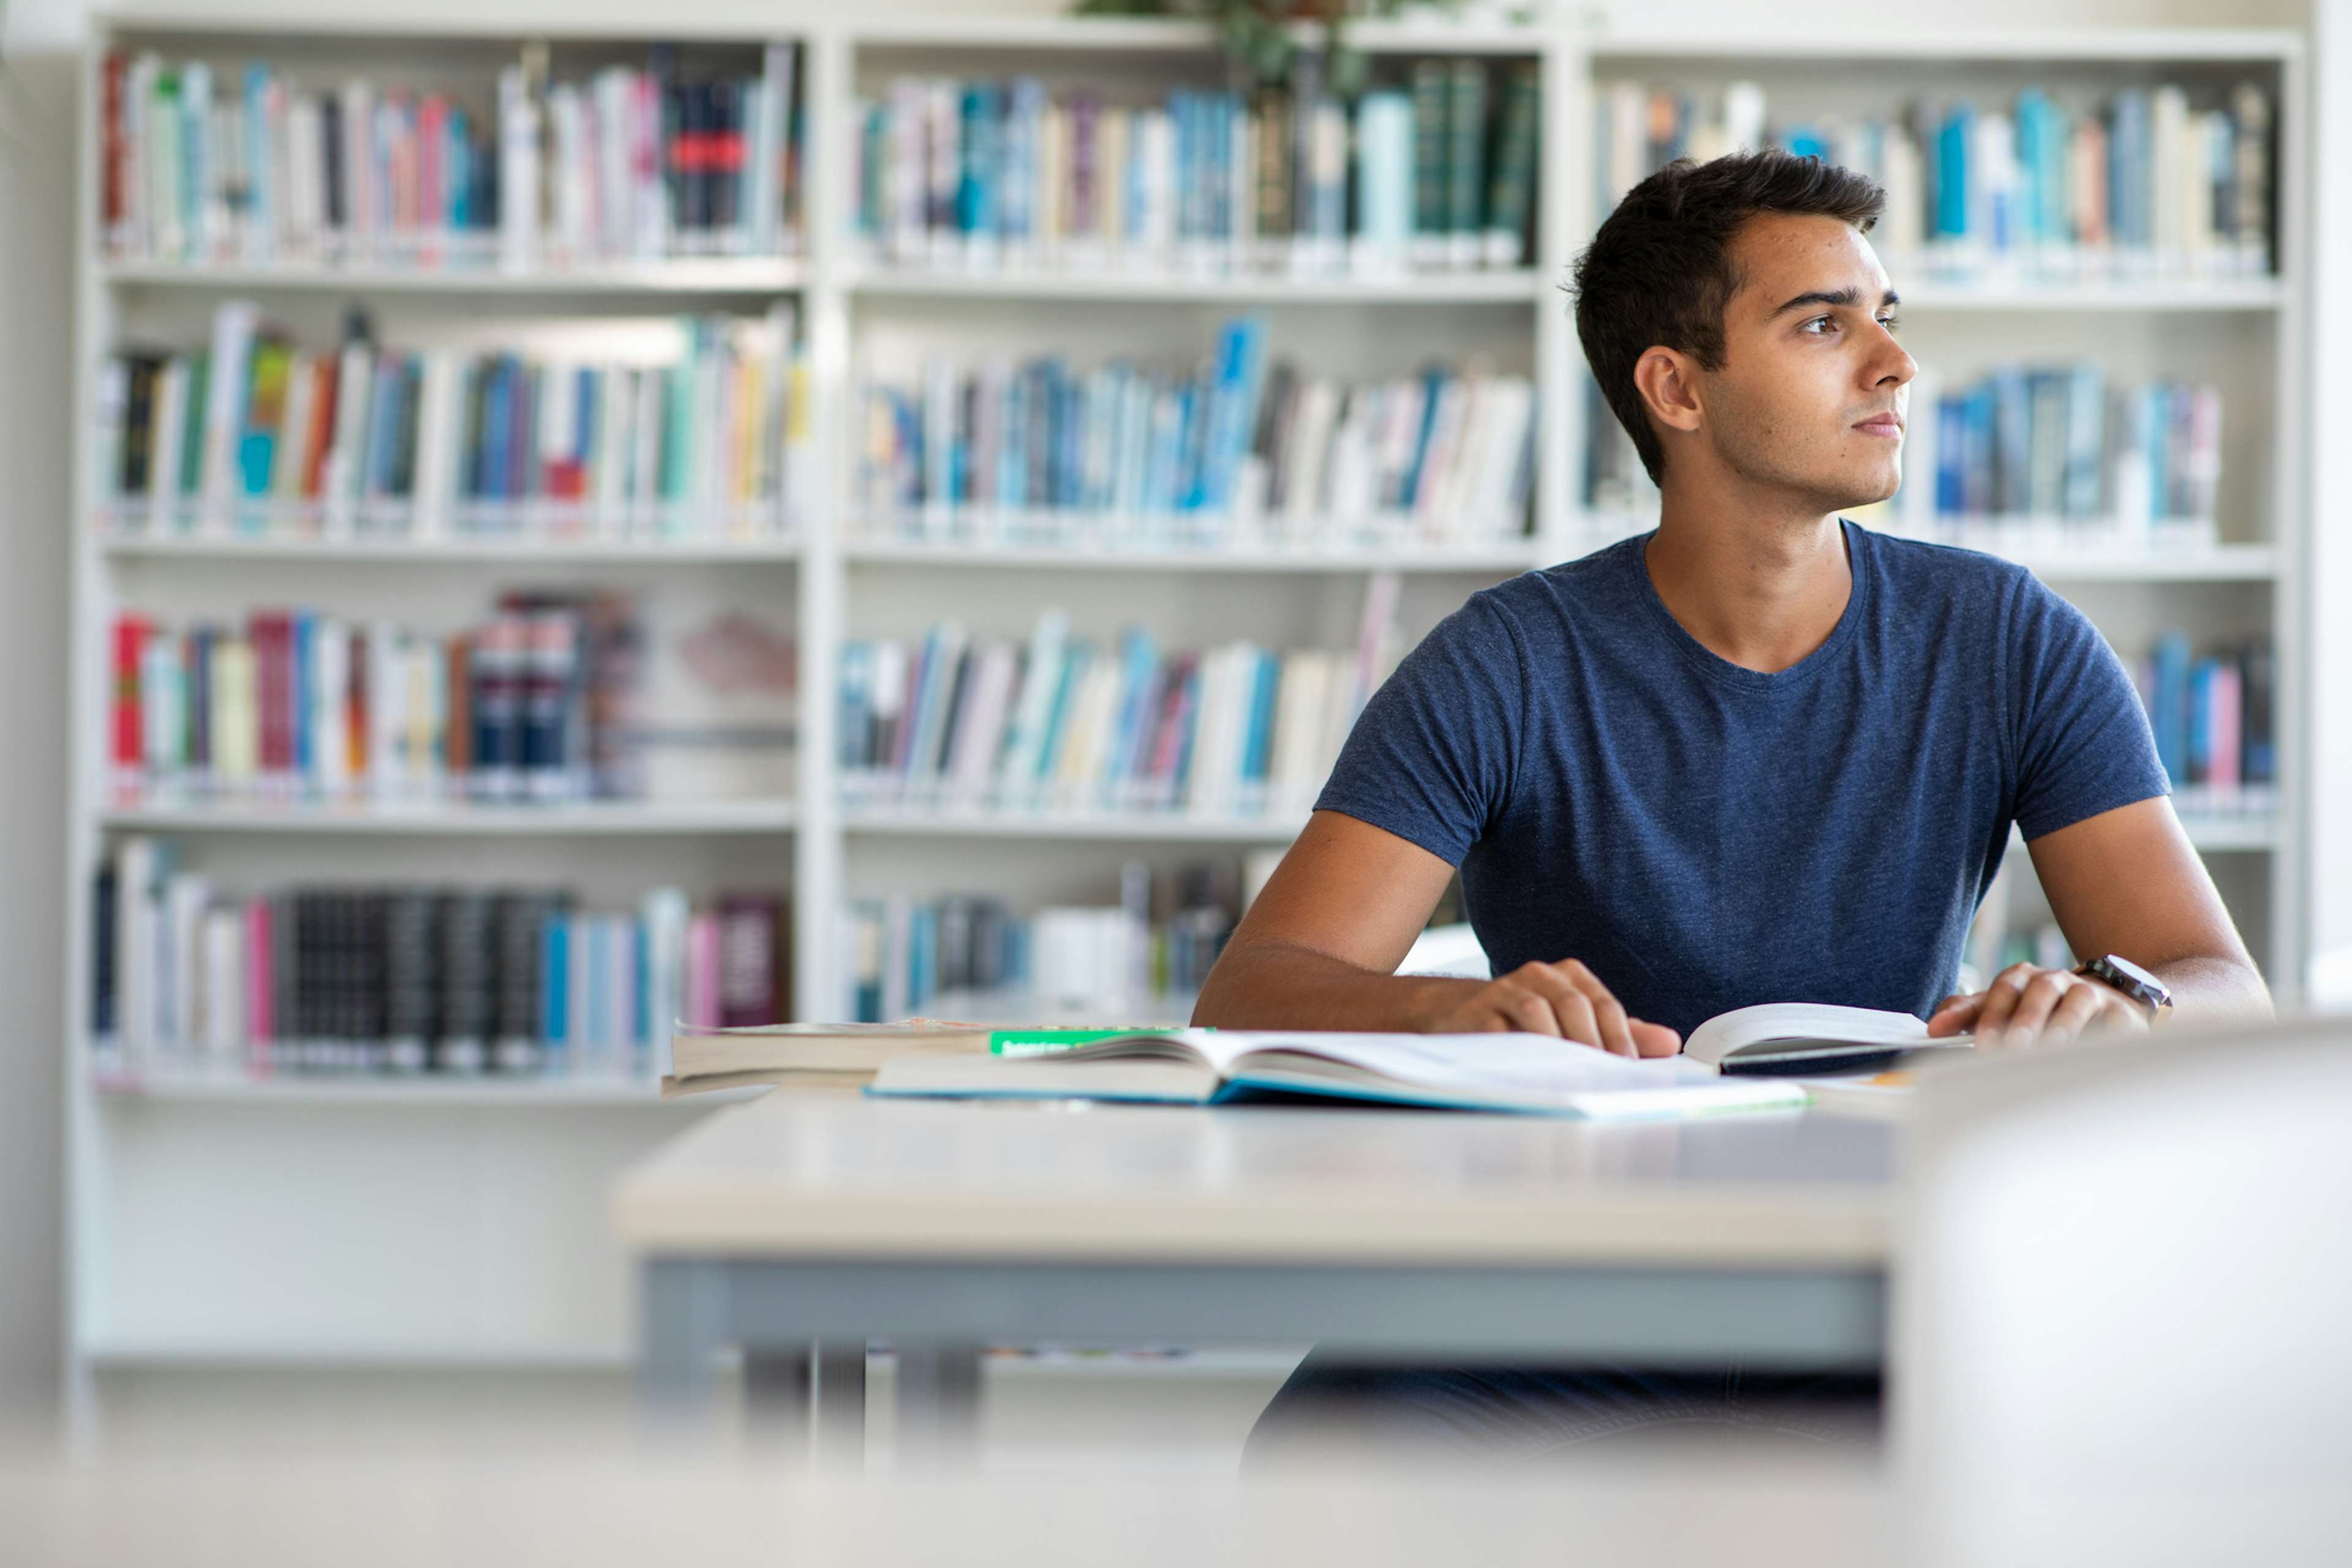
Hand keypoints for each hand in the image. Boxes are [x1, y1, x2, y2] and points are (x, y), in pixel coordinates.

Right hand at [1424, 959, 1682, 1057]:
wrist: (1462, 1015)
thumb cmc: (1529, 1021)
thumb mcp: (1579, 1024)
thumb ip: (1622, 1032)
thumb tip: (1670, 1041)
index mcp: (1569, 975)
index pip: (1603, 1004)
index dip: (1618, 1036)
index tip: (1627, 1067)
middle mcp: (1538, 975)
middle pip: (1574, 1005)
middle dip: (1591, 1044)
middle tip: (1602, 1077)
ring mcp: (1504, 989)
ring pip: (1537, 1011)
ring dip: (1556, 1045)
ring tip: (1570, 1076)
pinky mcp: (1476, 1011)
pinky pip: (1499, 1030)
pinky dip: (1516, 1050)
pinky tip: (1530, 1072)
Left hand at [1926, 962, 2152, 1049]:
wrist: (2105, 1005)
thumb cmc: (2042, 1012)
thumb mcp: (2002, 1009)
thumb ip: (1967, 1014)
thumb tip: (1934, 1027)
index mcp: (2022, 979)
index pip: (2001, 989)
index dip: (1987, 1014)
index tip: (1977, 1043)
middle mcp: (2054, 980)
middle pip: (2037, 992)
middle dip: (2023, 1020)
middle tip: (2011, 1048)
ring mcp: (2089, 993)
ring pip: (2076, 1001)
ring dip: (2061, 1025)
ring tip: (2048, 1049)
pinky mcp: (2121, 1012)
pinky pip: (2113, 1020)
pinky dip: (2103, 1034)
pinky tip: (2091, 1053)